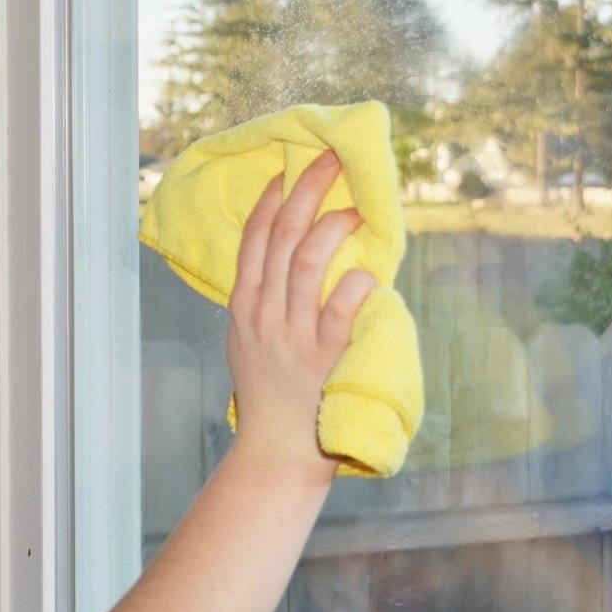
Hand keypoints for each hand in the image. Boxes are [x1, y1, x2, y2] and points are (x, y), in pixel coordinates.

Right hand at [225, 150, 374, 478]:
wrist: (276, 450)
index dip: (271, 200)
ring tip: (355, 211)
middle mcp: (263, 313)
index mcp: (244, 305)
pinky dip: (352, 289)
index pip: (254, 238)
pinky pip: (338, 314)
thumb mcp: (248, 340)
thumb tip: (292, 259)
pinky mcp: (322, 360)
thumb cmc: (269, 395)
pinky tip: (367, 274)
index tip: (288, 170)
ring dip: (332, 230)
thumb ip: (264, 301)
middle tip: (330, 161)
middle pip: (283, 237)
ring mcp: (291, 336)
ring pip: (306, 265)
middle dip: (306, 192)